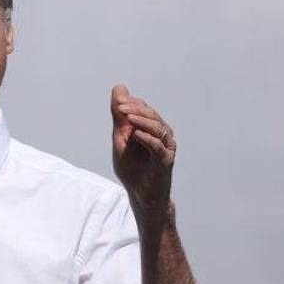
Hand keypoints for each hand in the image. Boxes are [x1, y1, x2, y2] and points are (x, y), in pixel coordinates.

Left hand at [110, 85, 174, 219]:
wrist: (140, 194)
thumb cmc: (132, 168)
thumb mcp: (121, 139)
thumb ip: (120, 118)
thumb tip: (118, 89)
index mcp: (151, 128)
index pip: (144, 110)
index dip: (132, 103)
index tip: (118, 100)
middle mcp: (162, 135)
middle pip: (152, 116)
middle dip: (136, 109)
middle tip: (121, 107)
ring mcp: (165, 148)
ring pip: (158, 129)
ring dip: (142, 121)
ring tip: (127, 117)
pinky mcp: (165, 161)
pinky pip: (158, 147)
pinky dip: (148, 139)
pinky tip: (136, 134)